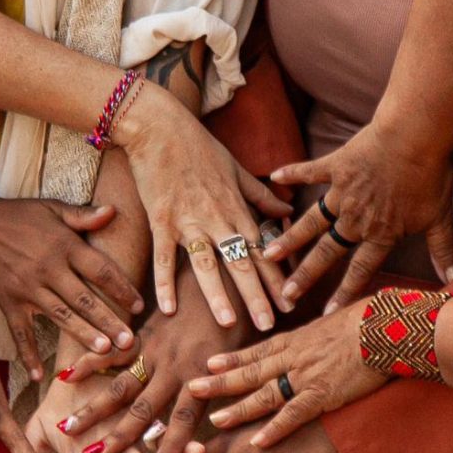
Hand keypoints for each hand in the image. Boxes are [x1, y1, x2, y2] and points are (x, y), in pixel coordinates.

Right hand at [0, 198, 144, 378]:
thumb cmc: (17, 215)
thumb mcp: (51, 208)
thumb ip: (83, 215)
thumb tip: (113, 211)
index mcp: (63, 246)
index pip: (100, 270)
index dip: (121, 288)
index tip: (138, 306)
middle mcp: (47, 269)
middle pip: (84, 299)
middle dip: (109, 321)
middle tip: (129, 341)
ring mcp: (27, 288)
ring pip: (60, 316)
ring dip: (82, 335)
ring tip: (103, 351)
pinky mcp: (8, 301)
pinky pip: (19, 332)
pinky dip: (27, 354)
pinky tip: (38, 376)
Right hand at [53, 264, 253, 452]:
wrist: (225, 273)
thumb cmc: (243, 321)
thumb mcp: (244, 361)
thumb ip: (232, 393)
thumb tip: (230, 426)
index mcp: (203, 377)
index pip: (185, 421)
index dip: (172, 448)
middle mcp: (176, 367)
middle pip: (144, 410)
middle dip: (119, 437)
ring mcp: (156, 350)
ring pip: (121, 385)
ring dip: (94, 408)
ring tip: (68, 427)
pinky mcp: (145, 332)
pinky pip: (114, 352)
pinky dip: (90, 362)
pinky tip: (65, 377)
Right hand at [116, 91, 293, 329]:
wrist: (160, 127)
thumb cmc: (199, 146)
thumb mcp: (236, 169)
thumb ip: (260, 195)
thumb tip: (285, 211)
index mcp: (237, 209)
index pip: (262, 250)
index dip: (278, 278)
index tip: (292, 303)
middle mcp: (217, 219)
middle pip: (241, 263)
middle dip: (257, 295)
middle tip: (270, 325)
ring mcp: (188, 222)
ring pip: (206, 264)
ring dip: (218, 294)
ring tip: (229, 322)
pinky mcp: (161, 220)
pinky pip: (164, 258)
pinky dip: (165, 283)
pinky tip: (168, 309)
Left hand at [187, 299, 386, 447]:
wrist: (386, 326)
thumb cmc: (366, 323)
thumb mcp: (332, 324)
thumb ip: (314, 337)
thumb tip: (310, 337)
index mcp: (295, 339)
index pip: (255, 352)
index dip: (230, 360)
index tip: (206, 366)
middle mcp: (292, 357)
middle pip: (249, 372)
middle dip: (219, 383)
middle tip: (191, 391)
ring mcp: (306, 375)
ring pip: (264, 394)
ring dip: (238, 408)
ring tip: (214, 420)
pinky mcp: (323, 394)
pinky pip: (293, 414)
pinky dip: (275, 428)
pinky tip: (257, 441)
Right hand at [265, 126, 452, 310]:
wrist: (414, 137)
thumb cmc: (430, 176)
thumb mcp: (439, 217)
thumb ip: (443, 250)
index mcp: (380, 234)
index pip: (359, 270)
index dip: (344, 293)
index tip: (326, 313)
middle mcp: (355, 219)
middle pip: (326, 253)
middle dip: (304, 276)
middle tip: (285, 294)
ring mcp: (341, 194)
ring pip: (310, 222)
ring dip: (289, 239)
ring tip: (267, 254)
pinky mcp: (335, 168)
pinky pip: (310, 172)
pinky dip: (293, 173)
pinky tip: (273, 176)